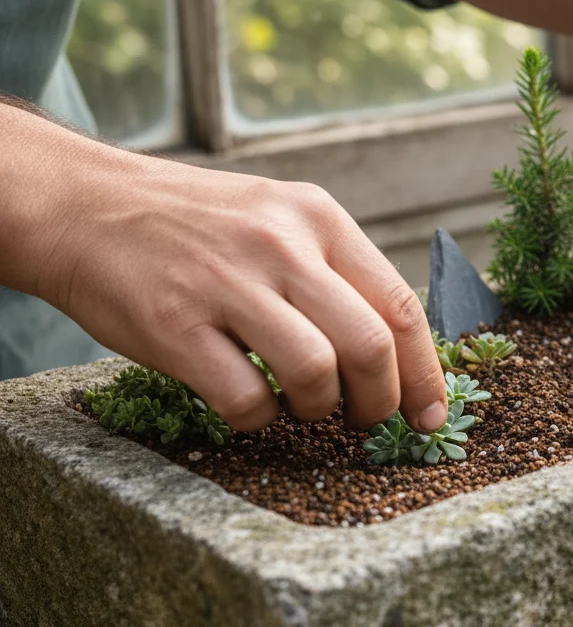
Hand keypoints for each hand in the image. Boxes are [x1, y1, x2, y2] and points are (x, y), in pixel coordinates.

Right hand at [15, 123, 447, 433]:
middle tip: (366, 421)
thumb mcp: (281, 218)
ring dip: (318, 410)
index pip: (401, 307)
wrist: (88, 206)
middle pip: (371, 346)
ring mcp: (227, 284)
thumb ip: (338, 272)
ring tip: (302, 406)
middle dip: (381, 402)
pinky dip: (258, 420)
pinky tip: (248, 405)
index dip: (426, 374)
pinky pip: (246, 400)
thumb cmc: (199, 227)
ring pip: (316, 374)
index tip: (430, 416)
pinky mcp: (175, 325)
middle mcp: (281, 246)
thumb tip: (400, 351)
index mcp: (320, 219)